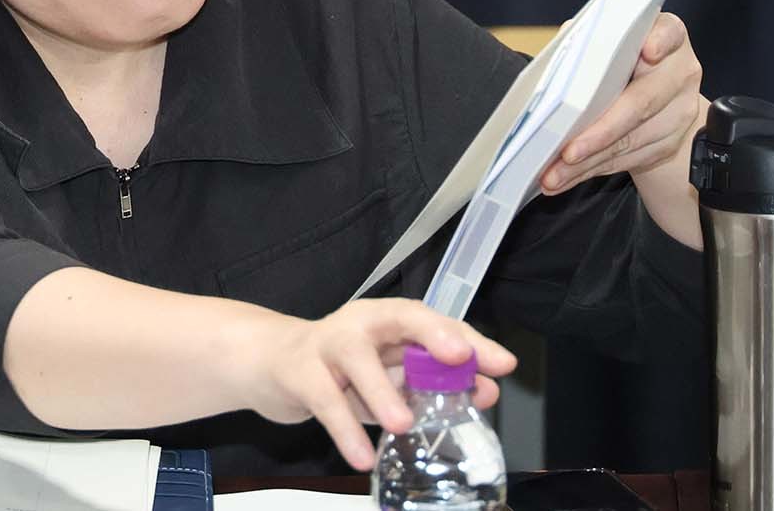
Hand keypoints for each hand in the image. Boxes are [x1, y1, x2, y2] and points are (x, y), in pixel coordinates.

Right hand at [241, 298, 514, 471]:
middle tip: (461, 358)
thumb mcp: (389, 373)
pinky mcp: (300, 372)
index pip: (435, 322)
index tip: (501, 363)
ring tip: (404, 424)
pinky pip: (325, 401)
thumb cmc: (340, 367)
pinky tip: (362, 456)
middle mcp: (361, 322)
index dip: (469, 339)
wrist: (272, 364)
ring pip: (357, 359)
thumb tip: (485, 392)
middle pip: (400, 316)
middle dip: (433, 334)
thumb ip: (432, 381)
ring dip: (381, 390)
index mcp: (388, 319)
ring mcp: (328, 343)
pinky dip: (345, 430)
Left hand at [540, 12, 703, 194]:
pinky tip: (568, 176)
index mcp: (667, 36)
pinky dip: (594, 169)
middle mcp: (679, 72)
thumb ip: (589, 38)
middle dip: (601, 131)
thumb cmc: (619, 59)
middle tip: (567, 152)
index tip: (648, 51)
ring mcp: (679, 111)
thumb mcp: (606, 40)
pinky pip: (630, 160)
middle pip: (643, 102)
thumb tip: (563, 47)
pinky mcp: (670, 142)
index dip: (660, 42)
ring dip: (589, 161)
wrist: (651, 90)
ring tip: (555, 174)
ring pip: (633, 141)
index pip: (669, 33)